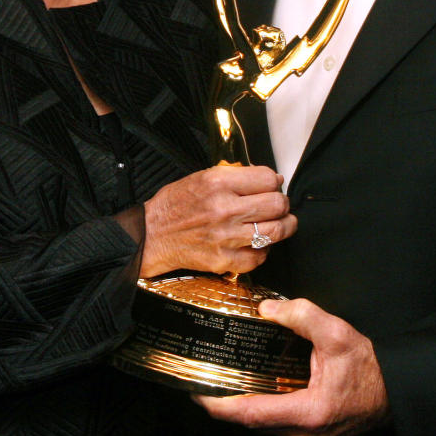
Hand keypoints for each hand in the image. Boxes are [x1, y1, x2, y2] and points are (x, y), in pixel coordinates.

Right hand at [142, 165, 293, 277]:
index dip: (275, 181)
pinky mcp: (224, 260)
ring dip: (284, 227)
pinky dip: (264, 250)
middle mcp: (224, 209)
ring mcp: (226, 237)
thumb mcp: (202, 177)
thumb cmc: (175, 205)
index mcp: (218, 183)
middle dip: (283, 204)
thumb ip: (235, 175)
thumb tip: (270, 179)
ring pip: (275, 231)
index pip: (268, 179)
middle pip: (277, 205)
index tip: (273, 185)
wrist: (151, 234)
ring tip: (282, 223)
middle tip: (279, 205)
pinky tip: (258, 243)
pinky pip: (259, 257)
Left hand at [196, 298, 389, 435]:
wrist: (395, 393)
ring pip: (264, 428)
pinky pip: (277, 429)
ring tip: (225, 384)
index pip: (250, 415)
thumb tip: (268, 310)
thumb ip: (301, 316)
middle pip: (252, 423)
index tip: (197, 394)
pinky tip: (257, 391)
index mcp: (308, 413)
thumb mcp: (337, 333)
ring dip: (245, 407)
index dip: (219, 406)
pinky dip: (263, 411)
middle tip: (205, 381)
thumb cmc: (369, 368)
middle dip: (227, 404)